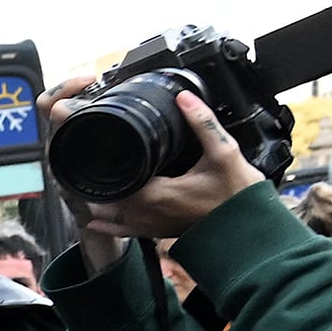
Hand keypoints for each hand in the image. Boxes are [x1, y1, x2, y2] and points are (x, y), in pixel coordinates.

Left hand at [45, 82, 265, 254]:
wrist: (246, 229)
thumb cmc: (236, 195)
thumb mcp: (223, 152)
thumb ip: (202, 123)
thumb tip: (184, 97)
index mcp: (154, 194)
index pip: (113, 176)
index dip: (100, 161)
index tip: (90, 146)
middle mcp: (145, 214)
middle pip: (106, 195)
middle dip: (95, 177)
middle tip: (85, 158)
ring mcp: (148, 226)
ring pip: (110, 215)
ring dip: (98, 200)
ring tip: (86, 182)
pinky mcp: (155, 233)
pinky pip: (123, 231)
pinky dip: (107, 225)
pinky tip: (94, 221)